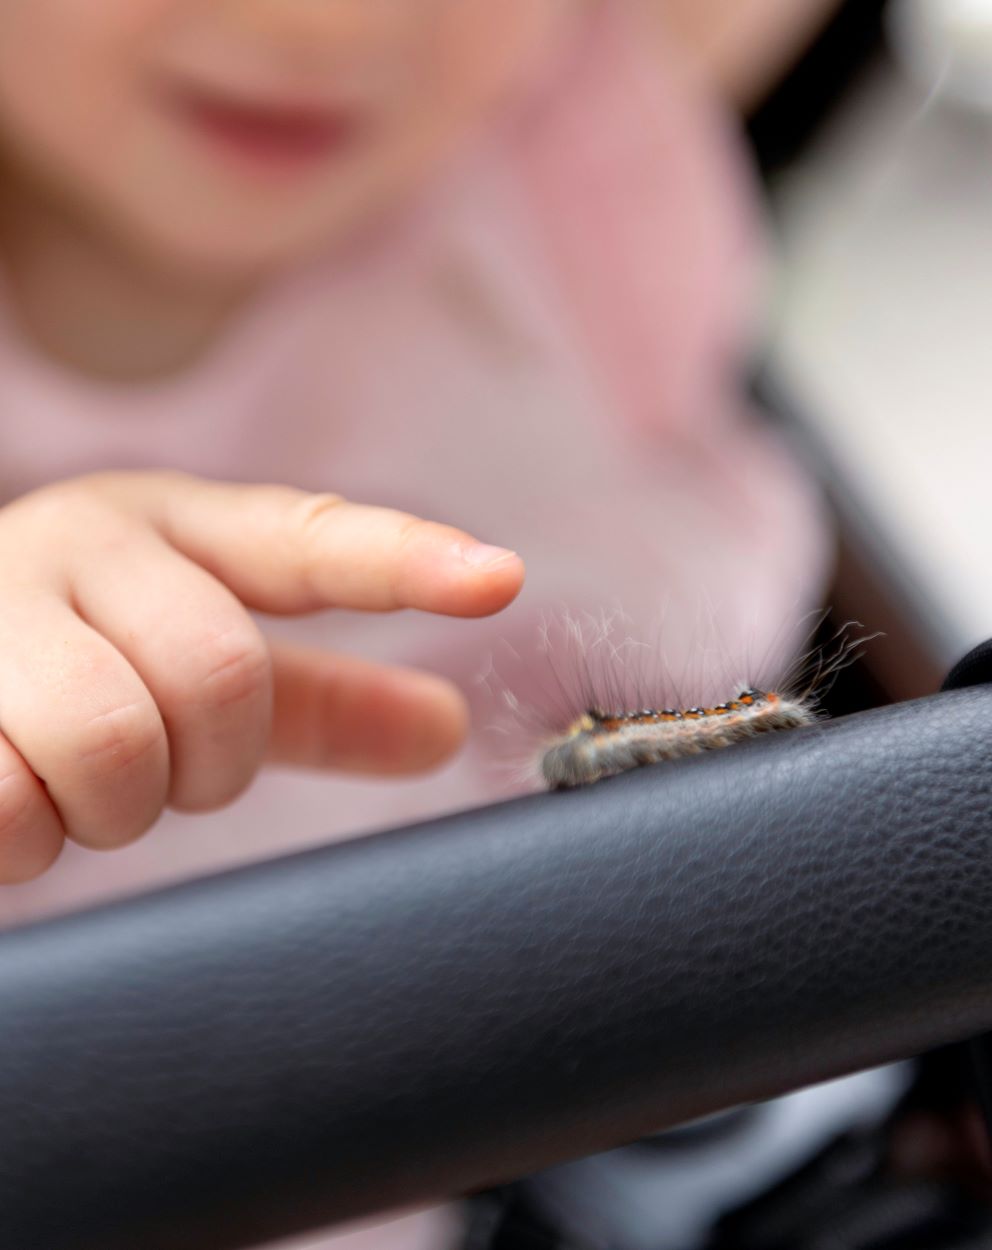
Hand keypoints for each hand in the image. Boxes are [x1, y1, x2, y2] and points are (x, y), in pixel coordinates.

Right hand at [0, 471, 523, 882]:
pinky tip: (6, 796)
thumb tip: (450, 729)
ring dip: (113, 806)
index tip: (497, 579)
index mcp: (171, 526)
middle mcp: (81, 541)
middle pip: (219, 673)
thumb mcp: (191, 660)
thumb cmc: (73, 659)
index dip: (405, 561)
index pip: (307, 541)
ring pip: (113, 741)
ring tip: (75, 783)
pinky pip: (8, 803)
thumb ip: (318, 697)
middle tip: (165, 768)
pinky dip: (25, 834)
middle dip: (209, 763)